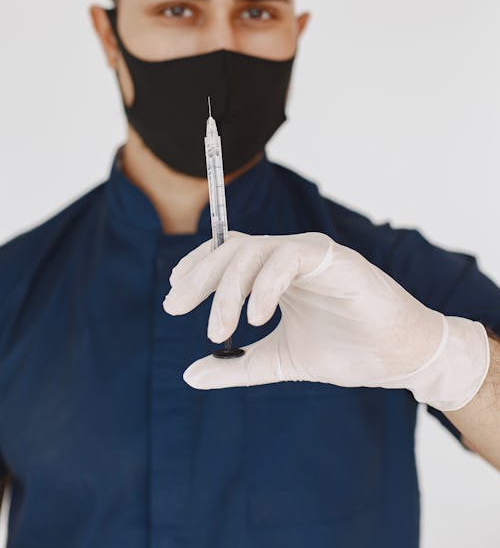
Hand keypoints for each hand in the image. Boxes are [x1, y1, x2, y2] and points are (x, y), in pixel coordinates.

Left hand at [163, 231, 489, 410]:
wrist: (399, 358)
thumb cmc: (346, 351)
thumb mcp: (279, 360)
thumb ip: (236, 365)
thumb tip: (189, 373)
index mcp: (277, 273)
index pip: (227, 254)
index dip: (197, 269)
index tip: (175, 297)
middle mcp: (290, 257)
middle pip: (232, 249)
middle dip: (199, 276)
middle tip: (175, 305)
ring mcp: (311, 254)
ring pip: (254, 251)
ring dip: (228, 288)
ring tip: (219, 328)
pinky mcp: (334, 260)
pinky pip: (288, 258)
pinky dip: (265, 284)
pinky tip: (256, 316)